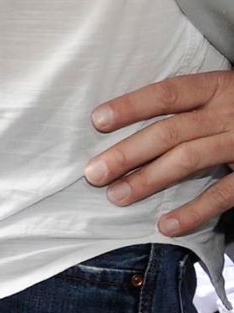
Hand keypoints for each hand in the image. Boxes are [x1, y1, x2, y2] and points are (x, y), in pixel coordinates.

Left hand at [85, 68, 233, 235]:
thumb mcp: (220, 93)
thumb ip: (186, 105)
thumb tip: (122, 122)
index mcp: (216, 87)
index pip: (167, 93)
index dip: (131, 105)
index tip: (96, 120)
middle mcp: (229, 113)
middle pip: (170, 131)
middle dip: (128, 153)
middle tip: (93, 173)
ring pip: (190, 160)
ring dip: (149, 180)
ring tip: (117, 196)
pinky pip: (224, 193)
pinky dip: (194, 211)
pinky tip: (166, 225)